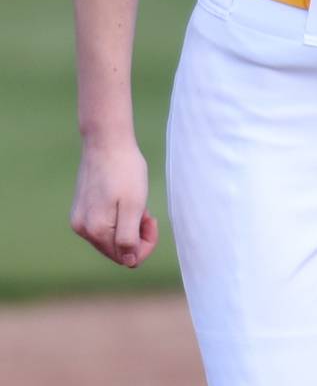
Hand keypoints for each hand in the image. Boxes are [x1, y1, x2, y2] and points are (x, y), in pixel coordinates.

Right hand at [70, 137, 158, 266]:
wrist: (106, 140)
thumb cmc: (125, 170)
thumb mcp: (134, 205)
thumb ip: (129, 238)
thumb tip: (129, 262)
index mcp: (96, 231)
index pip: (126, 258)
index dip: (145, 244)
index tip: (151, 219)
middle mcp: (82, 230)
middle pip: (117, 250)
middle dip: (135, 235)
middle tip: (144, 210)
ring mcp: (78, 219)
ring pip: (110, 238)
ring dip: (127, 226)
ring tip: (134, 202)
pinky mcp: (80, 208)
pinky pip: (102, 225)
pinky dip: (117, 217)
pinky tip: (122, 199)